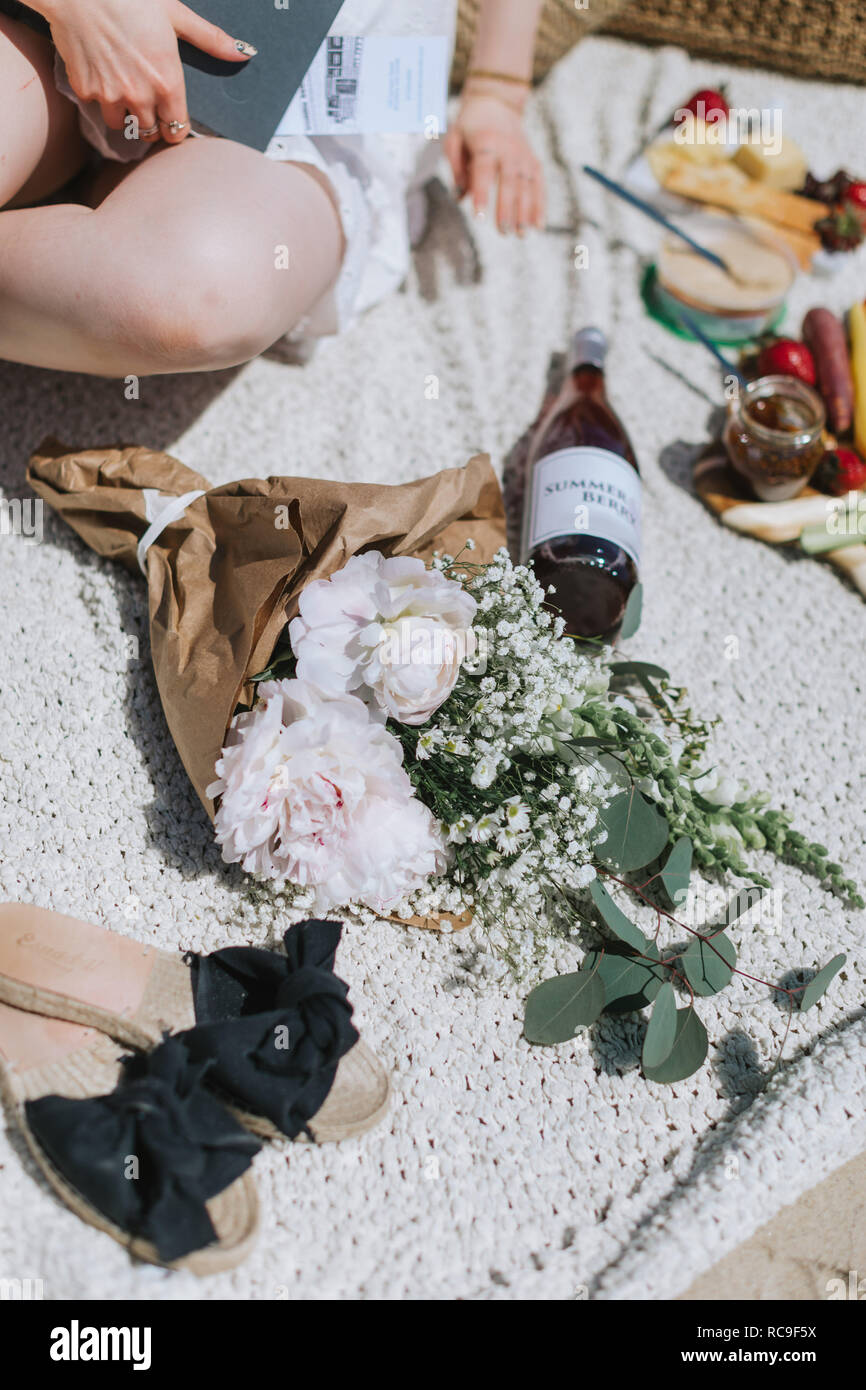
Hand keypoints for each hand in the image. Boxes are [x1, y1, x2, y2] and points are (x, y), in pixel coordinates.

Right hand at [34, 0, 255, 144]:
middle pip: (149, 132)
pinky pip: (95, 104)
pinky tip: (100, 68)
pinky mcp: (86, 90)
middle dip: (150, 122)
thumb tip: (243, 52)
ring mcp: (111, 96)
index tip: (171, 122)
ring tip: (122, 84)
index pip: (177, 131)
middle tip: (146, 102)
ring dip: (123, 112)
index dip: (175, 128)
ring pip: (121, 124)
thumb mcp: (175, 14)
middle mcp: (140, 96)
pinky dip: (98, 93)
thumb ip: (210, 39)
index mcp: (167, 83)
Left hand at [444, 88, 544, 234]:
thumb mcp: (454, 139)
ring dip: (525, 211)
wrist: (496, 103)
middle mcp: (508, 148)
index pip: (484, 170)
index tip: (479, 217)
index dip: (482, 193)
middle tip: (503, 232)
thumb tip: (460, 199)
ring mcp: (523, 155)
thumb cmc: (469, 126)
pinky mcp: (532, 161)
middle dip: (507, 208)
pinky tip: (538, 225)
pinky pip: (539, 184)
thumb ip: (456, 168)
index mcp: (486, 142)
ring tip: (521, 234)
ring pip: (527, 185)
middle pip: (509, 181)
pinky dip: (540, 204)